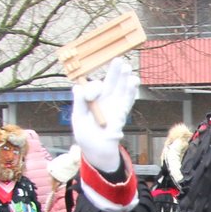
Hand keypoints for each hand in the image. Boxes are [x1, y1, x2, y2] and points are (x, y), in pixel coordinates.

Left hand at [71, 59, 136, 173]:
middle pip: (111, 83)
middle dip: (115, 72)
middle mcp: (105, 101)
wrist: (96, 151)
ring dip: (125, 80)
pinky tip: (133, 83)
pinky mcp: (121, 115)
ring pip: (121, 90)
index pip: (95, 87)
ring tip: (128, 69)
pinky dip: (130, 92)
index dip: (94, 86)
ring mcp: (114, 107)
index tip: (94, 92)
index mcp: (93, 100)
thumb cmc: (86, 135)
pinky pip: (126, 102)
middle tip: (119, 60)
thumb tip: (77, 87)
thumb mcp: (78, 118)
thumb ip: (79, 102)